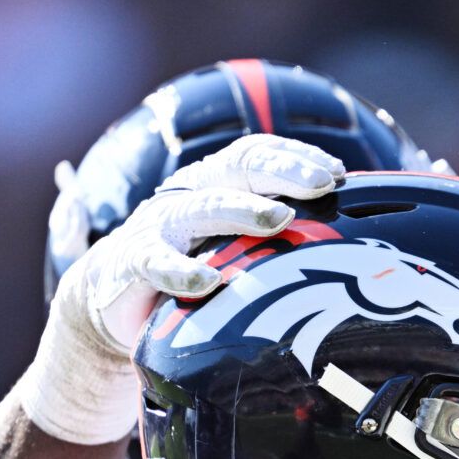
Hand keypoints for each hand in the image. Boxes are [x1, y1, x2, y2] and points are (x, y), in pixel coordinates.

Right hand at [17, 135, 344, 445]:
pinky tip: (207, 283)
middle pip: (237, 168)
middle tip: (322, 185)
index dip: (295, 157)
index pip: (257, 155)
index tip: (337, 173)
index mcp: (215, 184)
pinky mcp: (131, 262)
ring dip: (242, 210)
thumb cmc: (189, 273)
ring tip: (278, 220)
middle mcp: (189, 195)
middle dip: (283, 172)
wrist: (111, 303)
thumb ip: (276, 244)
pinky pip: (156, 261)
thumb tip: (348, 246)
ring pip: (202, 207)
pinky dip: (181, 271)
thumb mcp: (233, 252)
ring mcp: (159, 226)